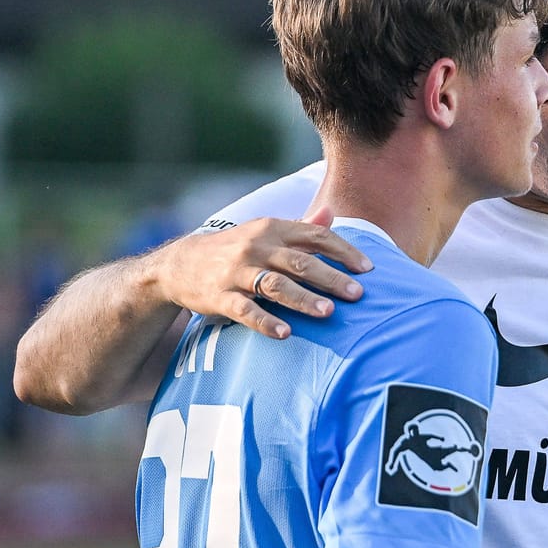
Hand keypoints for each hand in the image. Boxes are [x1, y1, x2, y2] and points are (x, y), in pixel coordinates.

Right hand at [151, 207, 372, 338]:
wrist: (179, 264)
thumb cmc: (235, 249)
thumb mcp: (265, 231)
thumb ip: (301, 226)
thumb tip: (333, 213)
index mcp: (273, 229)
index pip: (316, 237)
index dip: (344, 252)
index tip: (368, 269)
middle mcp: (257, 247)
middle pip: (301, 262)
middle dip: (331, 278)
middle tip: (358, 294)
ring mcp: (237, 272)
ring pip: (275, 285)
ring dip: (303, 299)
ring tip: (328, 313)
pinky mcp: (219, 296)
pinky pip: (245, 310)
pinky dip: (265, 321)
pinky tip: (286, 333)